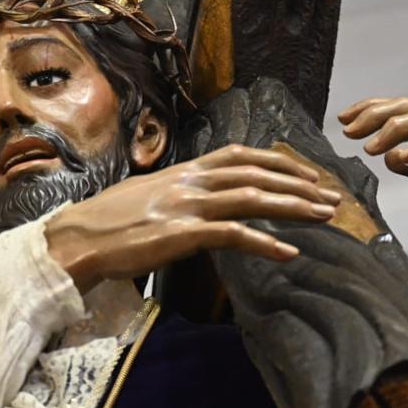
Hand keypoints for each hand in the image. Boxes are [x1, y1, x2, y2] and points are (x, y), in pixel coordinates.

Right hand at [45, 144, 341, 292]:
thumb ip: (179, 192)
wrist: (75, 240)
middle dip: (299, 181)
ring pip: (252, 198)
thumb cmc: (107, 222)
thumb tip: (203, 198)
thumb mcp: (148, 195)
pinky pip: (233, 235)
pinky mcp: (181, 235)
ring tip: (324, 216)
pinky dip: (265, 242)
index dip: (279, 161)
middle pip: (256, 172)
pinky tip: (290, 252)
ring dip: (293, 206)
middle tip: (331, 194)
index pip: (241, 155)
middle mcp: (189, 181)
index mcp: (184, 170)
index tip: (307, 172)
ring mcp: (185, 206)